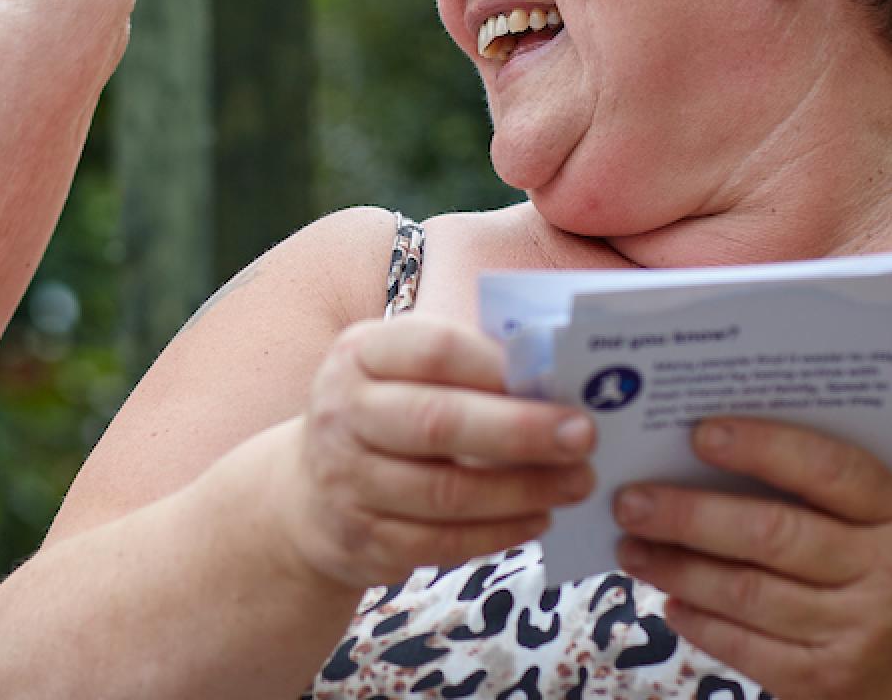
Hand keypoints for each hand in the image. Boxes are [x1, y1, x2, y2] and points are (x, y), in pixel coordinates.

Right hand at [274, 316, 597, 589]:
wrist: (306, 497)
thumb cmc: (384, 418)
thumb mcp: (401, 373)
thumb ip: (466, 366)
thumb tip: (559, 374)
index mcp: (358, 355)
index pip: (433, 349)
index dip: (499, 366)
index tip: (560, 380)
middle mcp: (342, 413)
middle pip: (439, 422)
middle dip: (522, 431)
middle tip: (584, 437)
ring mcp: (347, 482)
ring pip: (447, 492)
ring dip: (523, 490)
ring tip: (577, 483)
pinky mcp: (363, 540)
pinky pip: (442, 542)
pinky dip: (500, 533)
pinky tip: (539, 519)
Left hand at [610, 417, 891, 699]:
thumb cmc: (877, 566)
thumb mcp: (874, 519)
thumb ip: (810, 484)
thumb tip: (698, 450)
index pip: (830, 470)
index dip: (763, 448)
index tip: (699, 433)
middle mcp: (887, 574)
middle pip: (772, 535)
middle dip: (690, 516)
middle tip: (631, 501)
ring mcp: (857, 633)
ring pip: (746, 593)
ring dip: (677, 569)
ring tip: (632, 548)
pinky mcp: (824, 681)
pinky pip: (744, 647)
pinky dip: (697, 621)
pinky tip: (669, 598)